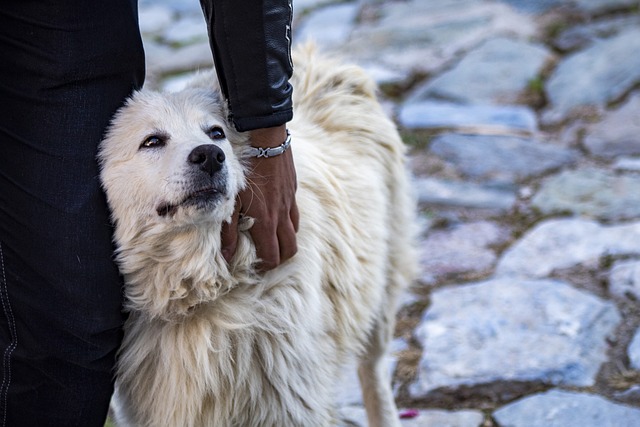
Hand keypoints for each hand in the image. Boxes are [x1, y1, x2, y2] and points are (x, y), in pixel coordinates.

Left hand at [221, 124, 298, 270]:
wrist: (266, 139)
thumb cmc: (244, 168)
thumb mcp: (230, 200)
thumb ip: (228, 231)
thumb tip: (226, 256)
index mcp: (266, 221)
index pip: (273, 257)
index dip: (266, 266)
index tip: (255, 265)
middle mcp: (282, 215)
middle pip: (290, 250)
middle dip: (279, 258)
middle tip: (265, 256)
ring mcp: (290, 203)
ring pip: (295, 233)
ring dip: (285, 240)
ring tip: (270, 239)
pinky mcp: (292, 191)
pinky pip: (295, 214)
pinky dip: (288, 222)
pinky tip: (275, 216)